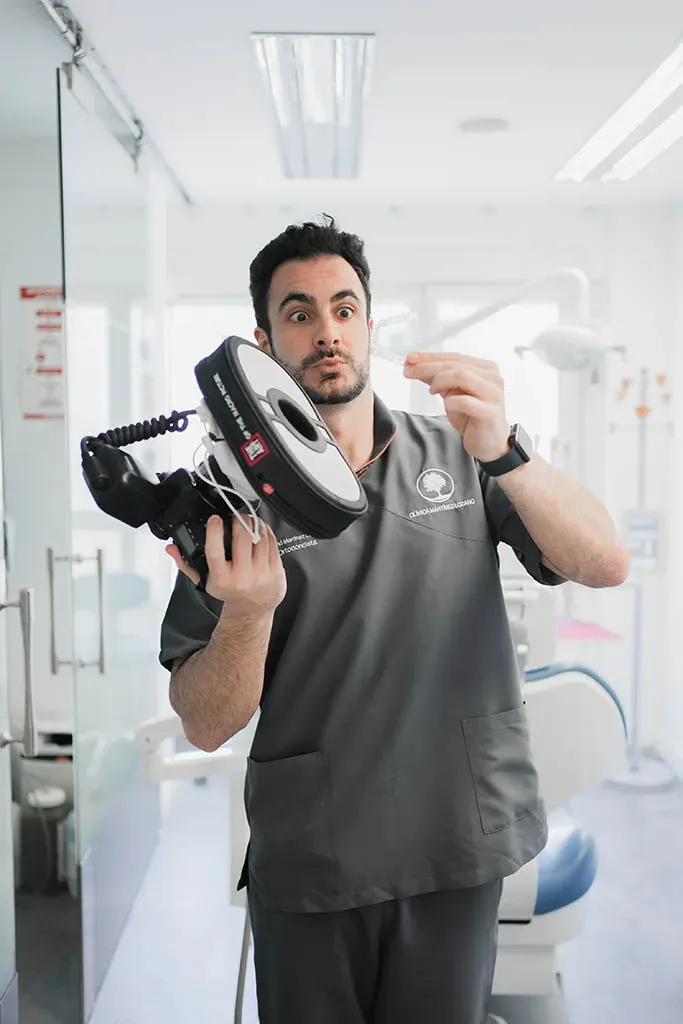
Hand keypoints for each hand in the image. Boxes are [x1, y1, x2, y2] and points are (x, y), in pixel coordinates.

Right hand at [165, 515, 286, 615]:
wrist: (252, 610)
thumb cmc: (228, 591)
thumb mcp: (205, 581)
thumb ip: (187, 563)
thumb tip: (171, 548)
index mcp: (221, 579)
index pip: (215, 551)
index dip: (214, 531)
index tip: (215, 519)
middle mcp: (242, 577)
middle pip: (242, 538)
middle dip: (239, 521)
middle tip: (236, 516)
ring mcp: (261, 574)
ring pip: (260, 537)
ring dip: (254, 524)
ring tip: (249, 521)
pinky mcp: (276, 571)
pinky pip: (272, 543)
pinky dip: (266, 531)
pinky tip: (260, 530)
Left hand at [404, 352, 509, 461]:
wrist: (489, 443)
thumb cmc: (472, 417)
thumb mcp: (452, 394)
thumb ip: (438, 379)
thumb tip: (415, 366)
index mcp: (485, 369)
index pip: (454, 357)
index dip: (430, 357)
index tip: (410, 359)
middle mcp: (492, 378)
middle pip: (456, 364)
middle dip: (428, 366)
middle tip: (409, 371)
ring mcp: (493, 394)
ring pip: (462, 376)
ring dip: (440, 381)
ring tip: (431, 390)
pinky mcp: (489, 412)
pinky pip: (464, 401)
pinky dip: (450, 402)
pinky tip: (446, 405)